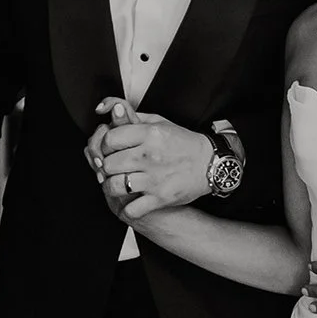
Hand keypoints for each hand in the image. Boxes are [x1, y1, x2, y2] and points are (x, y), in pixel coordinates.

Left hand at [87, 101, 214, 221]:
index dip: (105, 145)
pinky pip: (132, 209)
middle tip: (113, 168)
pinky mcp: (160, 198)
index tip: (111, 149)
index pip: (109, 138)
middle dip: (107, 166)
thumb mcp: (158, 122)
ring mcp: (154, 179)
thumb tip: (105, 108)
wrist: (211, 164)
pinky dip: (128, 209)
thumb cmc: (182, 142)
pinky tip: (130, 203)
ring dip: (112, 187)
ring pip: (115, 186)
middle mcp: (150, 155)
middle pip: (108, 164)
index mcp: (149, 134)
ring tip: (117, 184)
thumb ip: (130, 114)